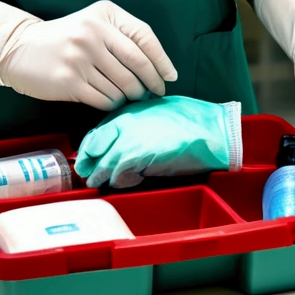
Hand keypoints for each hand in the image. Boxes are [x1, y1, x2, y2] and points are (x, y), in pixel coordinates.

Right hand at [0, 0, 177, 111]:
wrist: (20, 49)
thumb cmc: (64, 38)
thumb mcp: (93, 23)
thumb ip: (121, 37)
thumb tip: (156, 68)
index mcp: (104, 14)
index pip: (144, 36)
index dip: (161, 60)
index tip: (169, 76)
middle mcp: (93, 32)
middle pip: (137, 64)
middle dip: (151, 83)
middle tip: (154, 93)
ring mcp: (81, 57)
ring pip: (122, 86)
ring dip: (131, 97)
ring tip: (130, 98)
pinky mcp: (70, 80)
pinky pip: (105, 100)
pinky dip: (113, 105)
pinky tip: (112, 102)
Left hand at [74, 96, 239, 187]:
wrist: (208, 130)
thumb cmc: (189, 119)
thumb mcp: (156, 111)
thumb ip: (137, 122)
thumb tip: (124, 137)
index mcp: (129, 110)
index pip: (97, 130)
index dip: (89, 147)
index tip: (86, 156)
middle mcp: (124, 123)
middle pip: (93, 146)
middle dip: (88, 162)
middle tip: (86, 174)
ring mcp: (129, 140)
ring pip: (103, 163)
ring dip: (100, 175)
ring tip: (97, 183)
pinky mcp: (137, 156)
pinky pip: (119, 174)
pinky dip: (118, 181)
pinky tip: (122, 183)